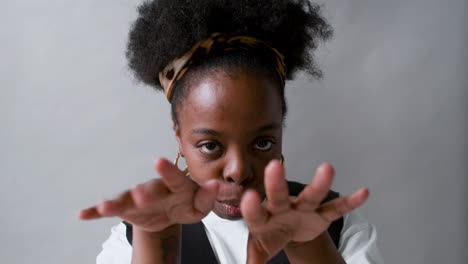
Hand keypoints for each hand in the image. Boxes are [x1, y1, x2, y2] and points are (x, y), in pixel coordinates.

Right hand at [78, 158, 218, 231]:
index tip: (159, 161)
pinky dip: (96, 212)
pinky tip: (83, 214)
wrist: (169, 212)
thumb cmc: (186, 205)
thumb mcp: (199, 206)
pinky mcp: (127, 209)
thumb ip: (206, 197)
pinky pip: (111, 210)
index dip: (168, 171)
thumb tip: (215, 185)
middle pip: (149, 191)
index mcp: (176, 187)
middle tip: (138, 192)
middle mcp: (155, 190)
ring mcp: (139, 199)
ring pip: (126, 200)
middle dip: (143, 193)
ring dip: (116, 203)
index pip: (175, 179)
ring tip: (105, 207)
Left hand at [241, 160, 368, 262]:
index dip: (252, 207)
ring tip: (327, 168)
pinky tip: (362, 193)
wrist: (286, 228)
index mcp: (264, 218)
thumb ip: (254, 258)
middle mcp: (282, 208)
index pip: (256, 214)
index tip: (249, 197)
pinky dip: (349, 202)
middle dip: (276, 183)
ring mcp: (302, 209)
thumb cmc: (270, 234)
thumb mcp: (260, 247)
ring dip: (319, 184)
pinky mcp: (320, 214)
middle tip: (274, 166)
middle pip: (279, 196)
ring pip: (310, 196)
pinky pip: (336, 208)